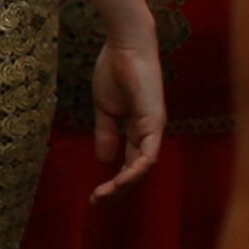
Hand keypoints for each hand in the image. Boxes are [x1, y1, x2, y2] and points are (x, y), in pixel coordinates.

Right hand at [89, 31, 166, 200]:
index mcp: (139, 129)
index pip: (130, 164)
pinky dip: (135, 171)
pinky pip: (148, 155)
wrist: (123, 45)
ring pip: (144, 168)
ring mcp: (155, 127)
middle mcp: (150, 132)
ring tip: (104, 196)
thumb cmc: (115, 70)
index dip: (114, 182)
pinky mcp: (154, 121)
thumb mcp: (106, 110)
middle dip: (119, 190)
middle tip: (97, 202)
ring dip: (124, 185)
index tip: (94, 196)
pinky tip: (119, 181)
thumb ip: (107, 134)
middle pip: (138, 171)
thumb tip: (105, 162)